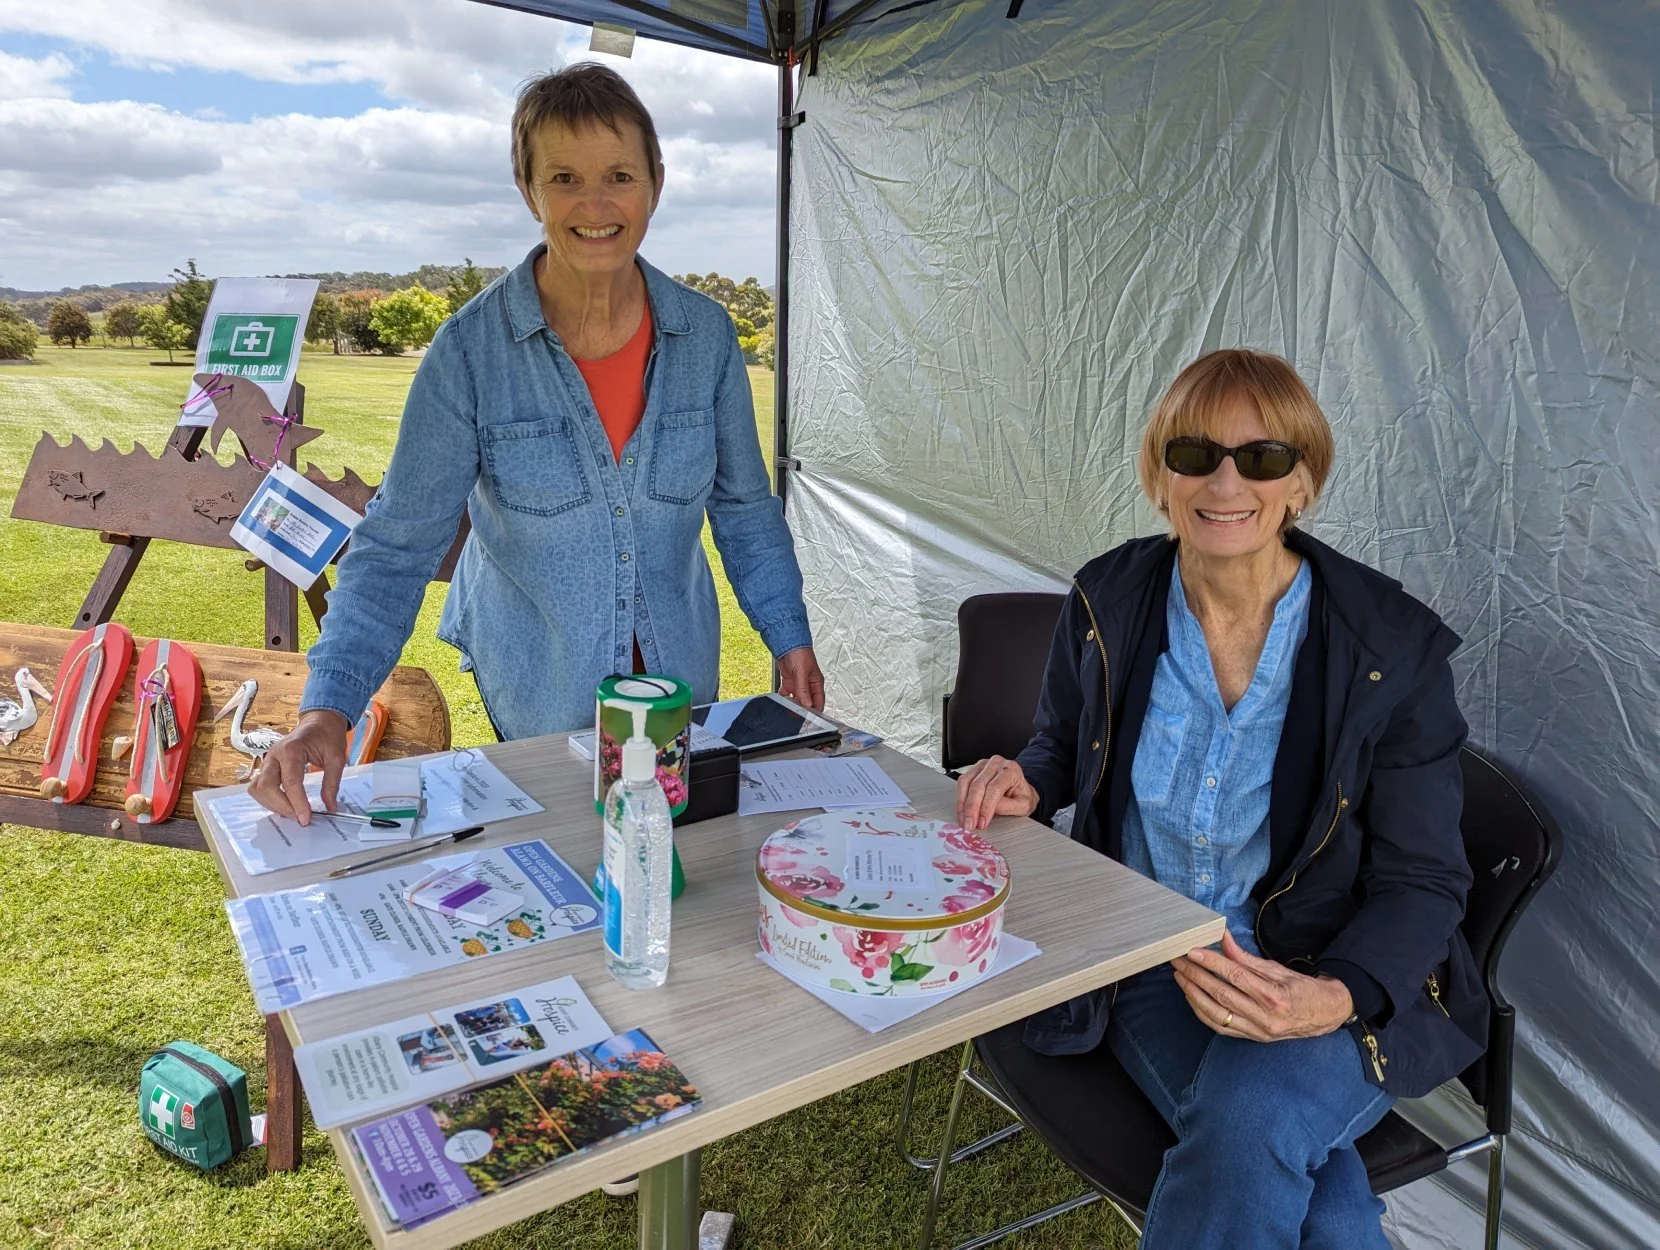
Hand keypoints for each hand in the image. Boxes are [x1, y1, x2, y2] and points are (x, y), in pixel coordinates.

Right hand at [250, 709, 349, 825]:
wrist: (319, 723)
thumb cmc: (327, 736)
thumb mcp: (337, 757)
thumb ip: (332, 783)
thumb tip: (330, 807)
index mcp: (292, 749)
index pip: (290, 782)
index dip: (297, 803)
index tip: (306, 819)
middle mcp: (274, 755)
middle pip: (266, 787)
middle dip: (282, 806)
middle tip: (301, 818)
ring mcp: (267, 761)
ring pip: (258, 789)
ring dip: (272, 804)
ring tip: (293, 812)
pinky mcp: (266, 767)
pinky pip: (258, 787)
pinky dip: (268, 799)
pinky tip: (284, 805)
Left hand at [777, 646, 824, 711]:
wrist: (787, 644)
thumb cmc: (800, 653)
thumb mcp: (802, 673)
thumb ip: (804, 690)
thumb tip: (807, 704)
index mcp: (816, 683)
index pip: (818, 701)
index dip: (814, 711)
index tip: (808, 718)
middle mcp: (808, 685)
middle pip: (807, 702)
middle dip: (801, 709)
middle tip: (795, 715)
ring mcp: (798, 684)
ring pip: (796, 699)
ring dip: (792, 704)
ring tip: (787, 709)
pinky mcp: (789, 682)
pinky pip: (786, 693)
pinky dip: (783, 697)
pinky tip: (781, 699)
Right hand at [955, 755, 1038, 830]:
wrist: (1019, 789)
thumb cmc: (1022, 796)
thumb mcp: (1024, 805)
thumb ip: (1008, 807)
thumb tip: (989, 810)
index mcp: (1011, 770)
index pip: (995, 788)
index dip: (986, 807)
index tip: (982, 822)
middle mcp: (996, 764)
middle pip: (978, 785)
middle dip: (972, 808)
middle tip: (969, 824)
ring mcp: (983, 765)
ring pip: (966, 783)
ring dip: (963, 804)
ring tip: (964, 820)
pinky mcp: (973, 770)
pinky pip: (962, 783)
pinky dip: (960, 799)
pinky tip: (962, 811)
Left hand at [1171, 930, 1354, 1040]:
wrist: (1324, 1015)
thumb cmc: (1301, 988)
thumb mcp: (1277, 968)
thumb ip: (1245, 957)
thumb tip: (1222, 938)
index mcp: (1274, 995)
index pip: (1235, 976)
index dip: (1211, 963)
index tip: (1192, 951)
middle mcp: (1265, 1016)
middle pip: (1221, 994)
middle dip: (1195, 975)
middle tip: (1178, 960)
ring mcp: (1257, 1031)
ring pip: (1216, 1013)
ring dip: (1193, 994)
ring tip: (1180, 976)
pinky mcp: (1252, 1038)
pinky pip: (1220, 1027)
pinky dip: (1202, 1012)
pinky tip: (1191, 997)